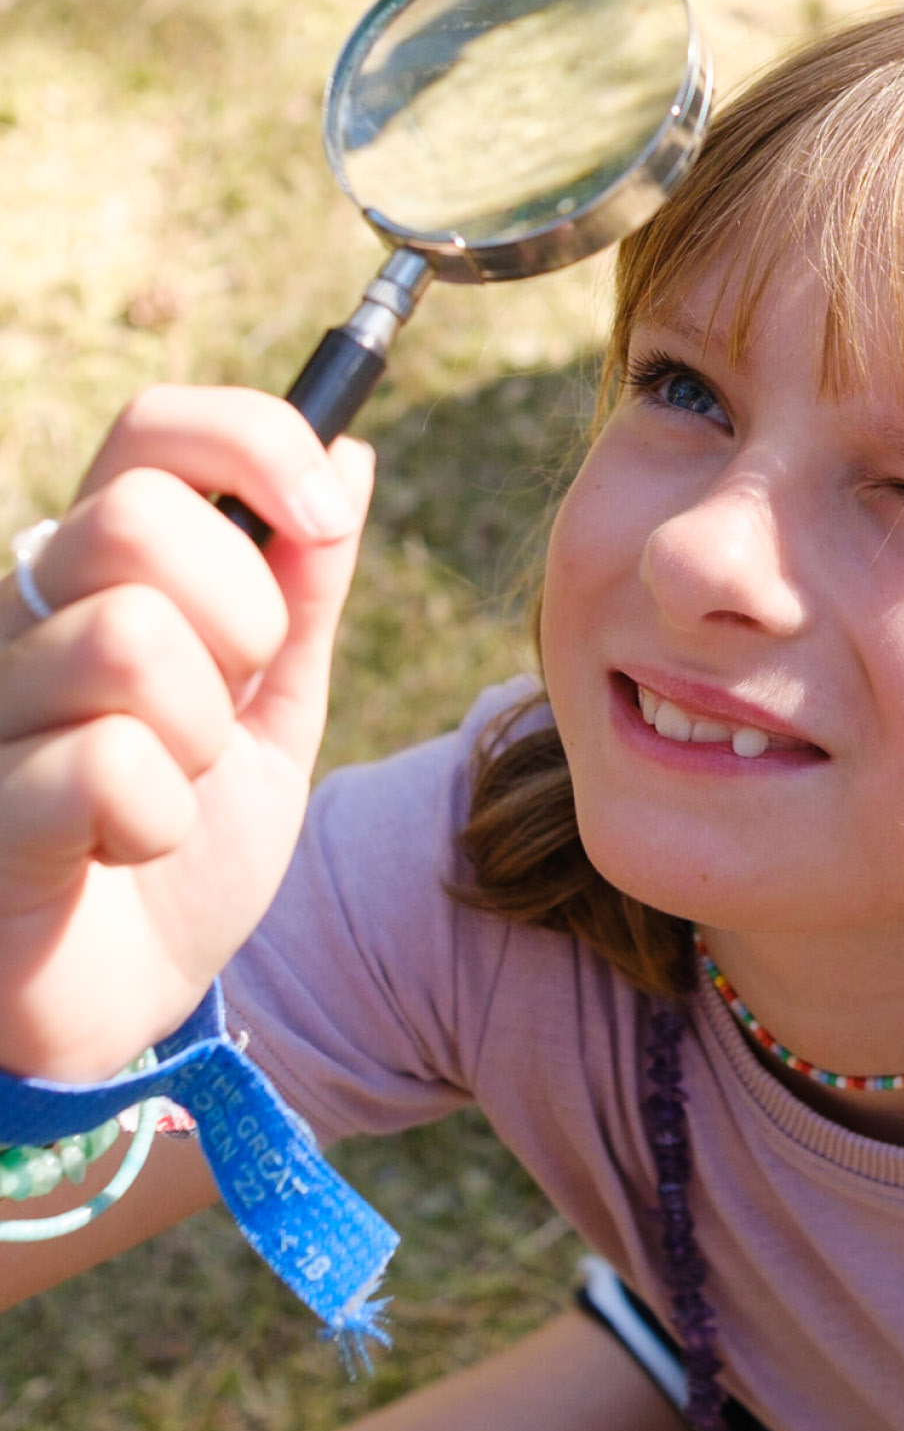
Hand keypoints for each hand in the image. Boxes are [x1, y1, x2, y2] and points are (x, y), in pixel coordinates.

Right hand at [0, 388, 369, 1079]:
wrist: (113, 1000)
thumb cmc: (177, 850)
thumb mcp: (272, 709)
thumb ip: (302, 590)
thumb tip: (344, 450)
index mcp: (92, 578)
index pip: (149, 431)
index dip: (254, 443)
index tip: (324, 514)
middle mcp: (14, 618)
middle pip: (138, 520)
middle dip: (237, 620)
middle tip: (228, 705)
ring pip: (126, 642)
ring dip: (197, 738)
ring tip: (173, 789)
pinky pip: (102, 766)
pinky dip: (155, 819)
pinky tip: (125, 849)